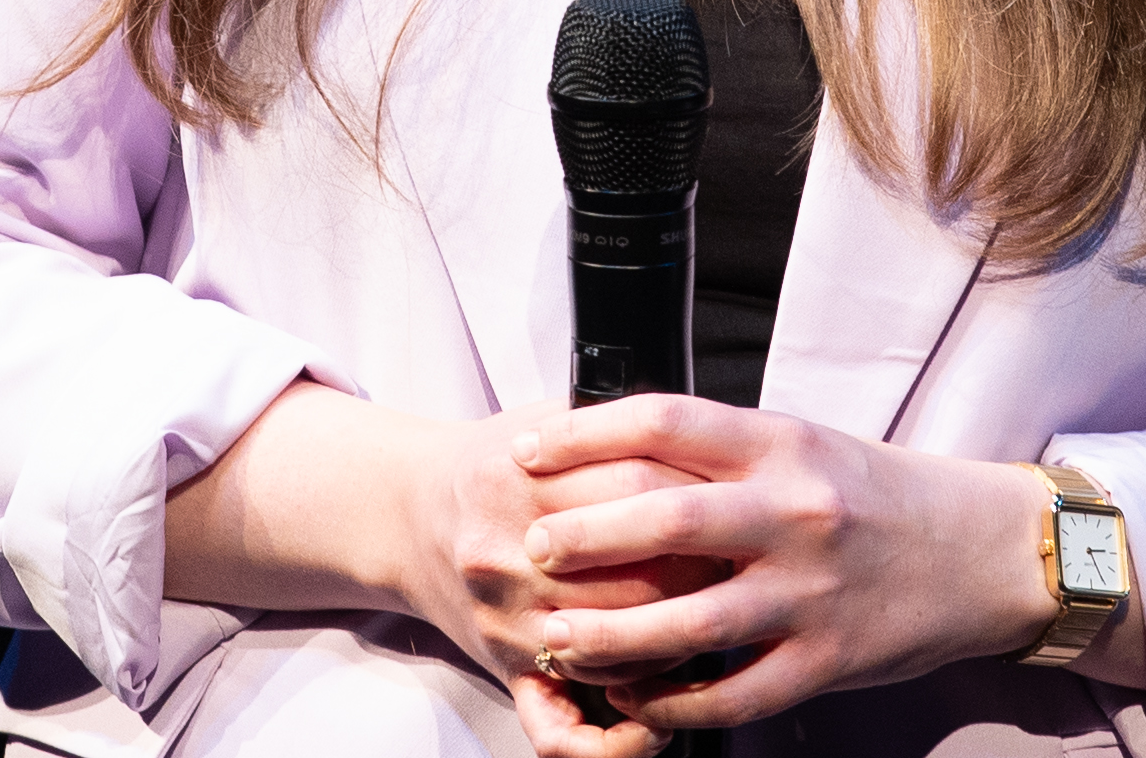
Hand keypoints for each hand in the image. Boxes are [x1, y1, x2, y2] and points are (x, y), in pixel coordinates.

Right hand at [157, 388, 699, 757]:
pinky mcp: (506, 668)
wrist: (405, 511)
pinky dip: (614, 740)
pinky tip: (654, 729)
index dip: (702, 498)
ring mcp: (506, 620)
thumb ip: (612, 421)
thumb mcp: (542, 418)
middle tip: (740, 565)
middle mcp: (506, 554)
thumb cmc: (491, 465)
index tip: (736, 502)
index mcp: (519, 480)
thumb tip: (704, 439)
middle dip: (705, 574)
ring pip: (618, 648)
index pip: (641, 489)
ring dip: (680, 645)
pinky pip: (559, 727)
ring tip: (715, 623)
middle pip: (640, 575)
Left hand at [505, 399, 1065, 742]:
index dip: (583, 435)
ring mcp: (813, 592)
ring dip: (611, 635)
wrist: (983, 552)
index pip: (663, 421)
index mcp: (780, 444)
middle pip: (666, 520)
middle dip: (585, 537)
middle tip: (534, 548)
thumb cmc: (875, 494)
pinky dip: (674, 702)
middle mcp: (795, 512)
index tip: (529, 452)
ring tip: (557, 639)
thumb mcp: (801, 445)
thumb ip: (720, 450)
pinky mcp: (829, 659)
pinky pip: (735, 692)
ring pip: (691, 620)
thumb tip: (613, 447)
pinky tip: (633, 699)